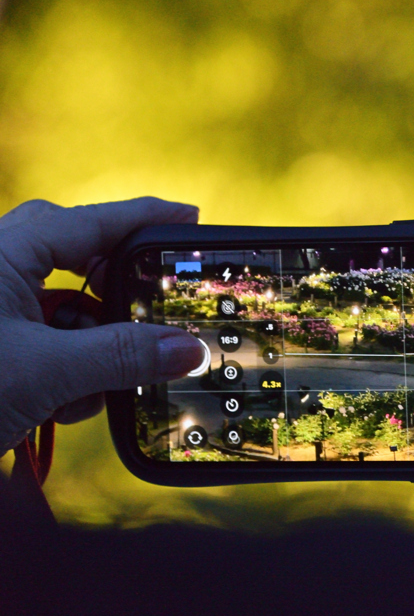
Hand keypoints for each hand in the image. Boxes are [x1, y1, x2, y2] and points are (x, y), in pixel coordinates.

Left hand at [0, 198, 205, 453]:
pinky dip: (64, 366)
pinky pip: (41, 338)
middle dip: (115, 292)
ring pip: (59, 306)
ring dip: (90, 342)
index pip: (91, 221)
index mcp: (1, 254)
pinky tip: (68, 400)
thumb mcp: (44, 373)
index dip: (146, 217)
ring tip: (105, 376)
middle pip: (75, 258)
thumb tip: (187, 350)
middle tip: (153, 308)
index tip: (192, 216)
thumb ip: (123, 356)